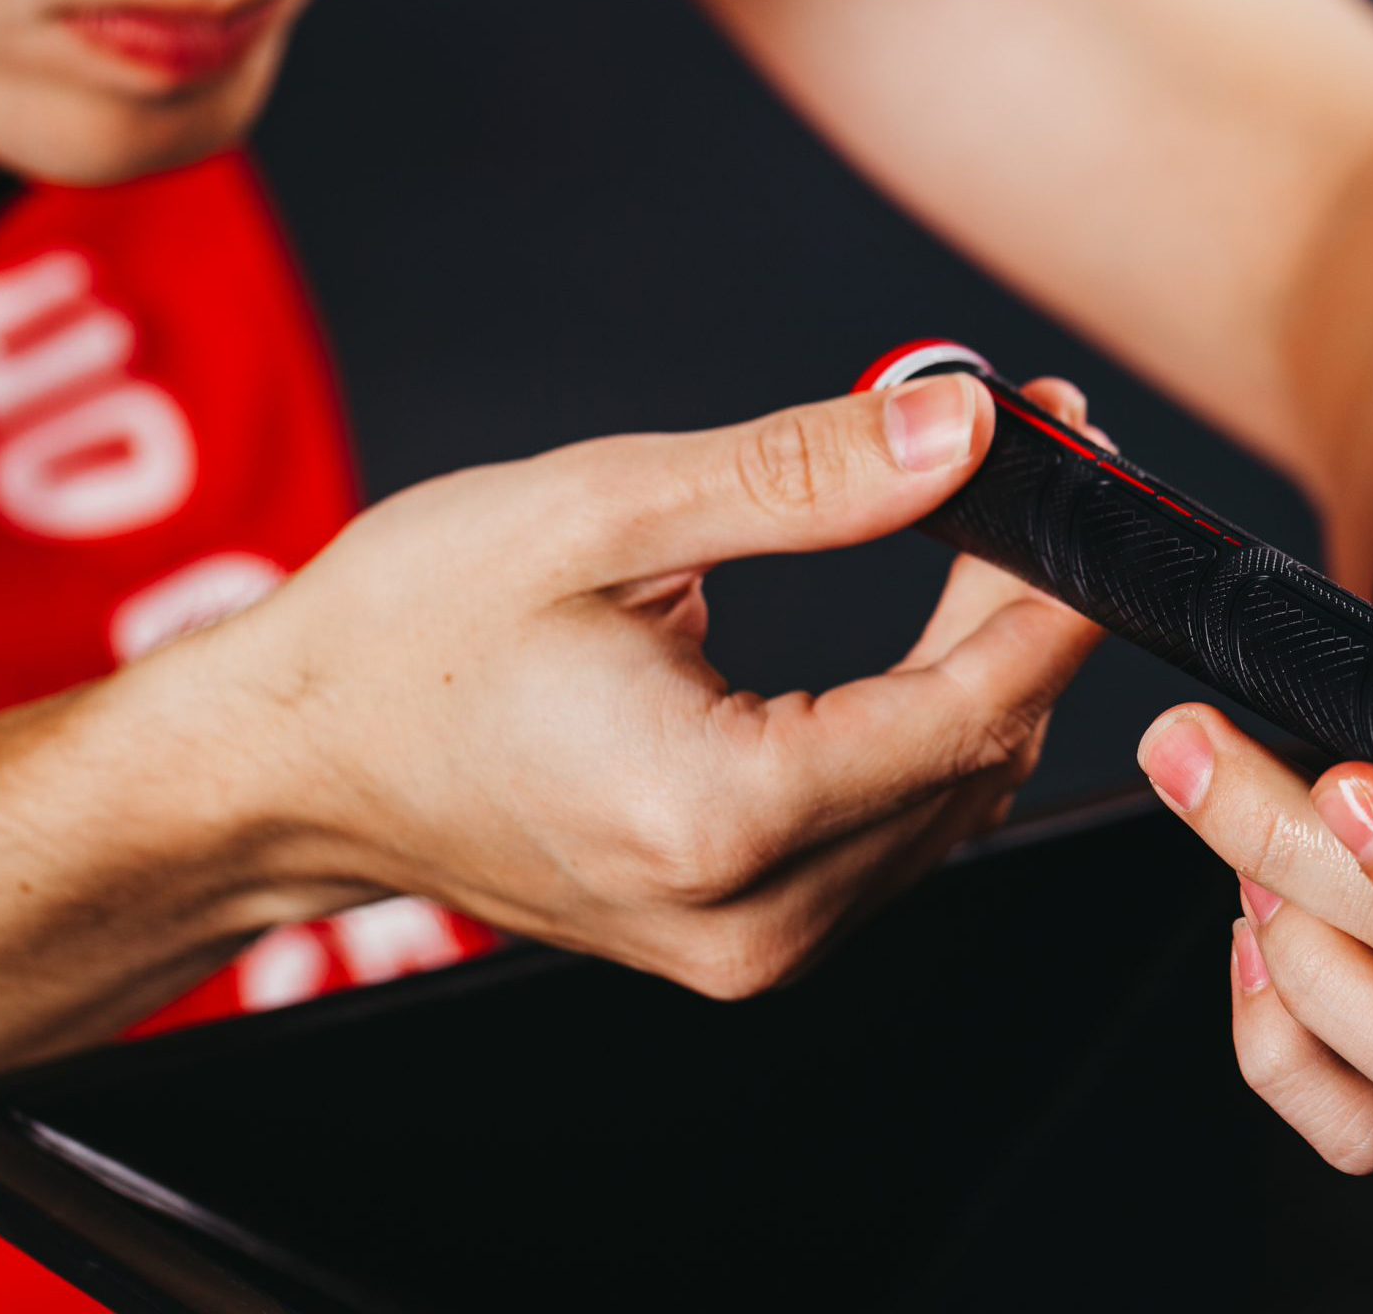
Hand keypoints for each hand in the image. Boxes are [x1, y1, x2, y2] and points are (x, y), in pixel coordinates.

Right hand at [138, 374, 1103, 997]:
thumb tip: (961, 426)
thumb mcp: (601, 510)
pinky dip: (923, 726)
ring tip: (964, 530)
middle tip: (1014, 468)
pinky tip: (916, 633)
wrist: (288, 767)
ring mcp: (753, 945)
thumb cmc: (403, 639)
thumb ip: (805, 476)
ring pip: (952, 799)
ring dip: (983, 666)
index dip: (1052, 587)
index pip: (974, 708)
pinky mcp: (745, 939)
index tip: (1084, 474)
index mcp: (720, 814)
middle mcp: (755, 914)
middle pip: (980, 753)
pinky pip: (893, 832)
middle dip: (1023, 607)